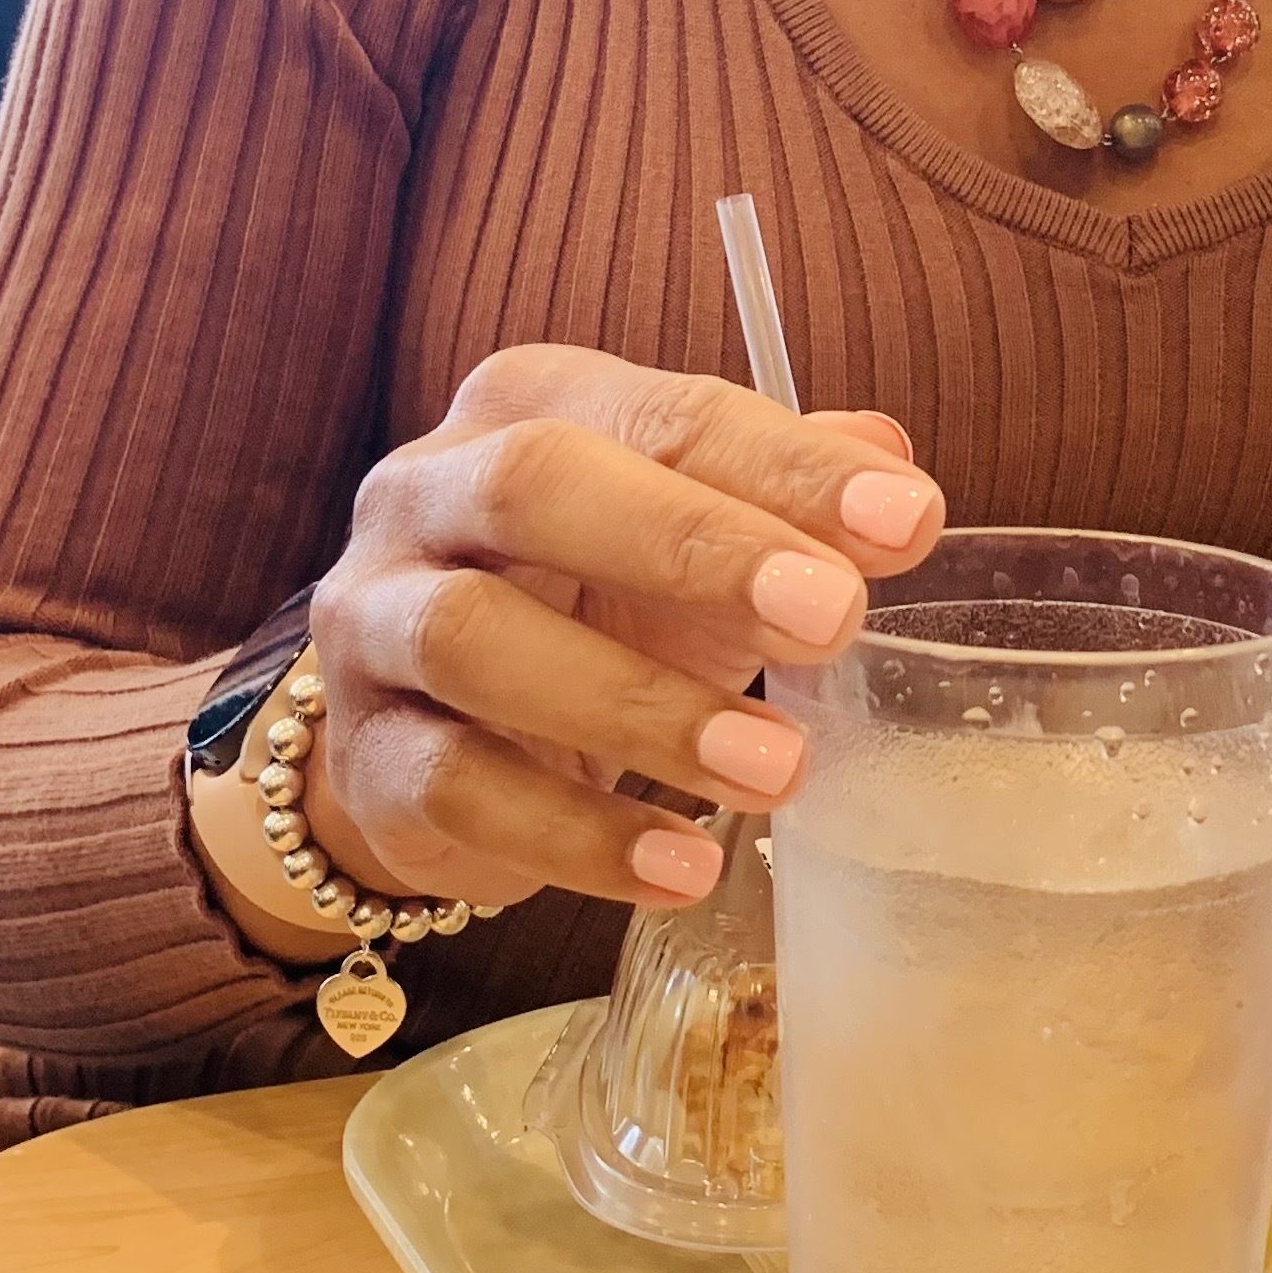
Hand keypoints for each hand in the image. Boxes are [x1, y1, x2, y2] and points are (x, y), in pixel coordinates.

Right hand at [277, 347, 943, 914]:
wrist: (439, 731)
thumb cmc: (591, 605)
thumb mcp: (698, 542)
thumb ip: (788, 502)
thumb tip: (899, 475)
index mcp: (530, 405)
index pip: (665, 413)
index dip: (788, 467)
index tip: (908, 524)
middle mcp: (427, 491)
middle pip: (536, 486)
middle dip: (693, 549)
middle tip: (833, 619)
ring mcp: (375, 621)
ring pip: (477, 639)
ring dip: (641, 708)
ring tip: (776, 770)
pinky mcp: (363, 756)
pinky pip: (455, 787)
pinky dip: (577, 837)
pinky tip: (684, 866)